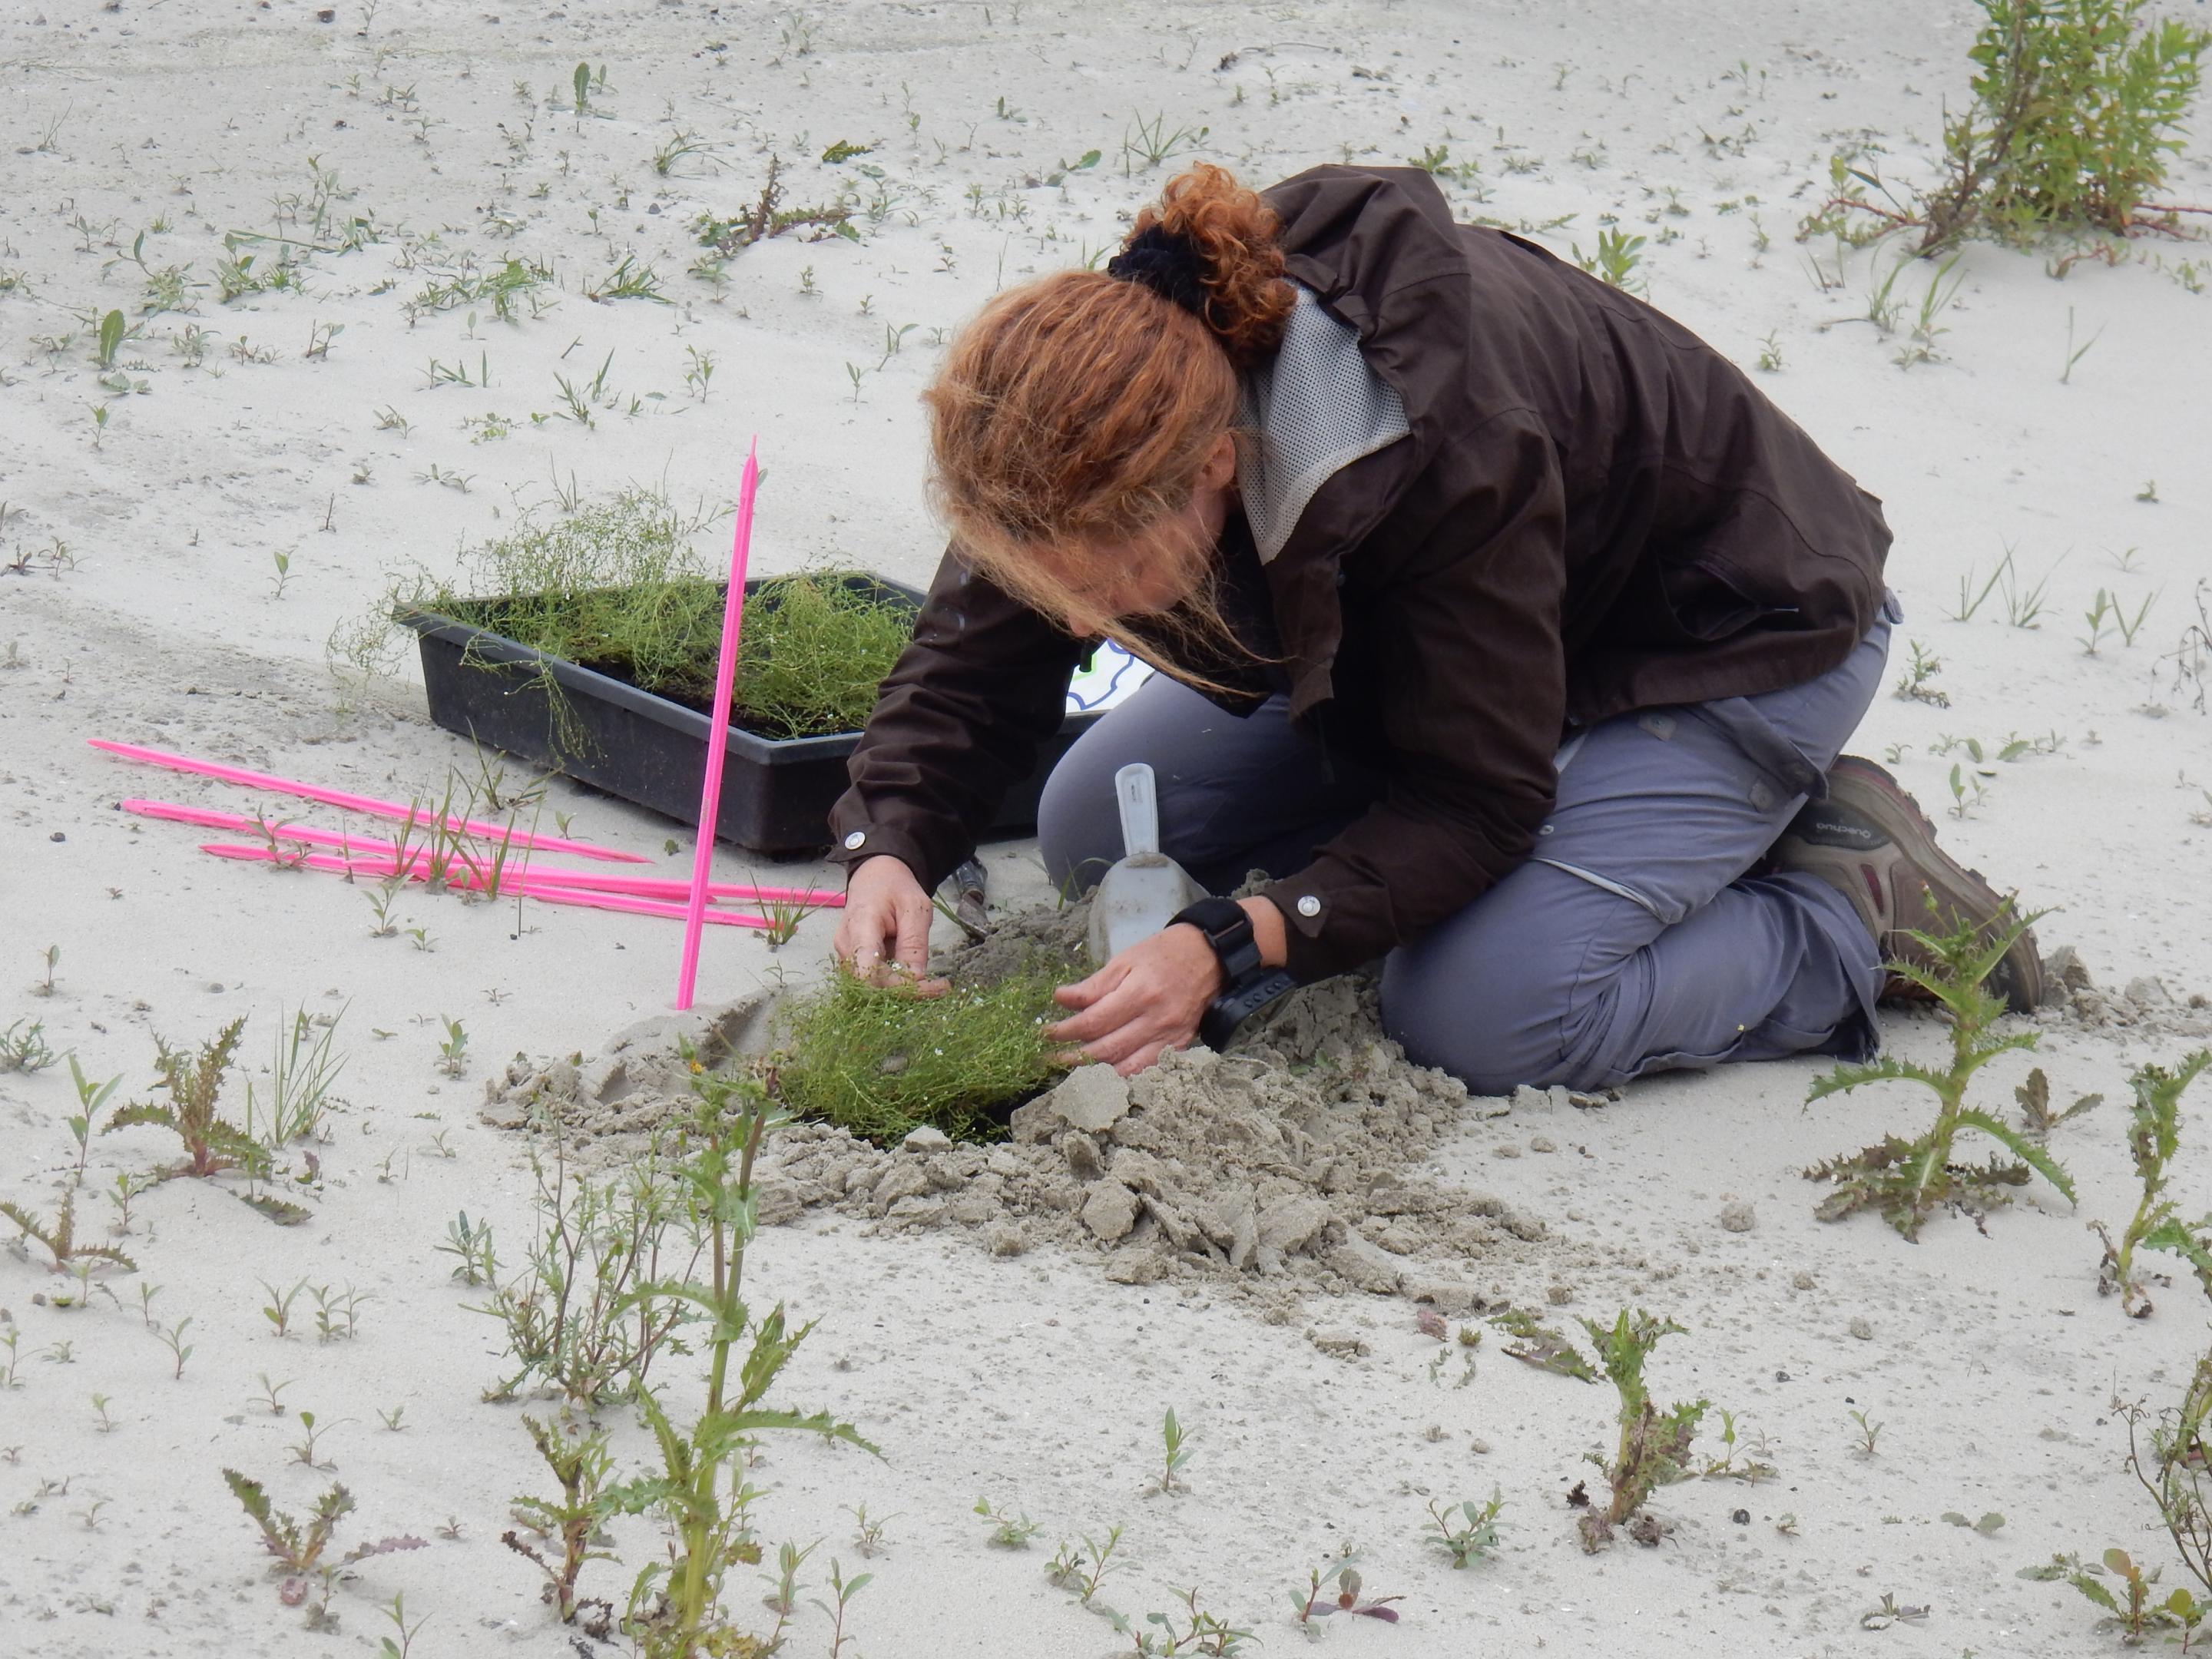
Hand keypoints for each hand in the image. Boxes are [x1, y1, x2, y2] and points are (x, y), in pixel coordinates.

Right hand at [831, 855, 946, 993]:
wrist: (875, 876)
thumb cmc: (894, 888)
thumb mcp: (915, 907)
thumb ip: (914, 943)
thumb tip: (916, 979)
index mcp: (860, 926)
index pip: (868, 972)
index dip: (898, 986)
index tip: (931, 986)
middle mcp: (846, 945)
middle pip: (872, 984)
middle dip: (908, 991)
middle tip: (941, 988)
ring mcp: (846, 955)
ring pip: (872, 986)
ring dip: (903, 989)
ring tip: (932, 984)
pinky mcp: (853, 962)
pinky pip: (873, 981)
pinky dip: (896, 984)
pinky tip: (915, 978)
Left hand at [1048, 923, 1222, 1076]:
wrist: (1209, 958)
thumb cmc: (1163, 954)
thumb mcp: (1126, 959)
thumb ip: (1094, 985)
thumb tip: (1061, 999)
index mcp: (1139, 993)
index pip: (1094, 1022)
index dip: (1066, 1031)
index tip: (1047, 1033)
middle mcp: (1155, 1020)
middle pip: (1107, 1050)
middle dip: (1073, 1056)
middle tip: (1051, 1057)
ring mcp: (1169, 1038)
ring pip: (1126, 1067)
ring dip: (1094, 1072)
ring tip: (1072, 1068)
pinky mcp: (1178, 1047)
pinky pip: (1146, 1070)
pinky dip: (1122, 1076)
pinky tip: (1103, 1074)